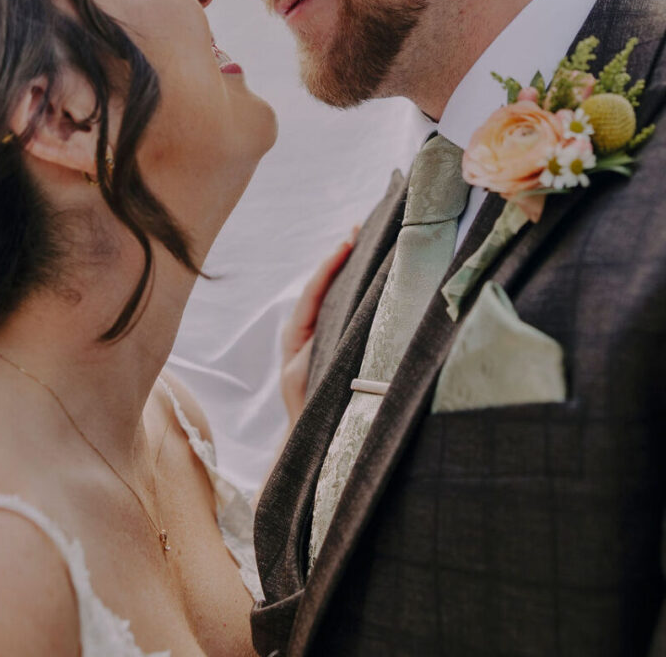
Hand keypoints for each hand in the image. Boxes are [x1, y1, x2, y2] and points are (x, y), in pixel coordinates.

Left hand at [280, 227, 358, 424]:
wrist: (309, 437)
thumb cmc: (307, 410)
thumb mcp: (303, 379)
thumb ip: (311, 352)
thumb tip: (326, 327)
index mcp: (295, 334)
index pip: (313, 292)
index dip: (329, 267)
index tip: (346, 244)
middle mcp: (305, 329)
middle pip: (324, 286)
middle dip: (340, 258)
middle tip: (359, 228)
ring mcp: (318, 335)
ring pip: (334, 296)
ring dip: (349, 270)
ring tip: (364, 240)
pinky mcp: (332, 342)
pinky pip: (342, 310)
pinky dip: (354, 290)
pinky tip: (369, 275)